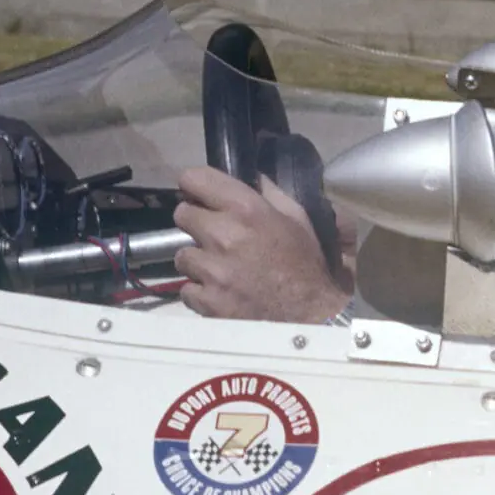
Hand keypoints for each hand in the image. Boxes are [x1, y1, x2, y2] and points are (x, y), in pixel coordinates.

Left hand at [174, 165, 350, 322]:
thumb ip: (271, 194)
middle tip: (217, 237)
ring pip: (182, 256)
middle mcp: (224, 235)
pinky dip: (202, 293)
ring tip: (223, 272)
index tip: (202, 196)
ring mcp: (212, 270)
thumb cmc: (309, 267)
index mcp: (246, 210)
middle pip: (182, 215)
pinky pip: (188, 290)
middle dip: (198, 224)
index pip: (193, 179)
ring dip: (199, 262)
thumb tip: (250, 176)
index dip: (195, 186)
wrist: (312, 319)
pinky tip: (223, 295)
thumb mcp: (300, 221)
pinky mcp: (206, 300)